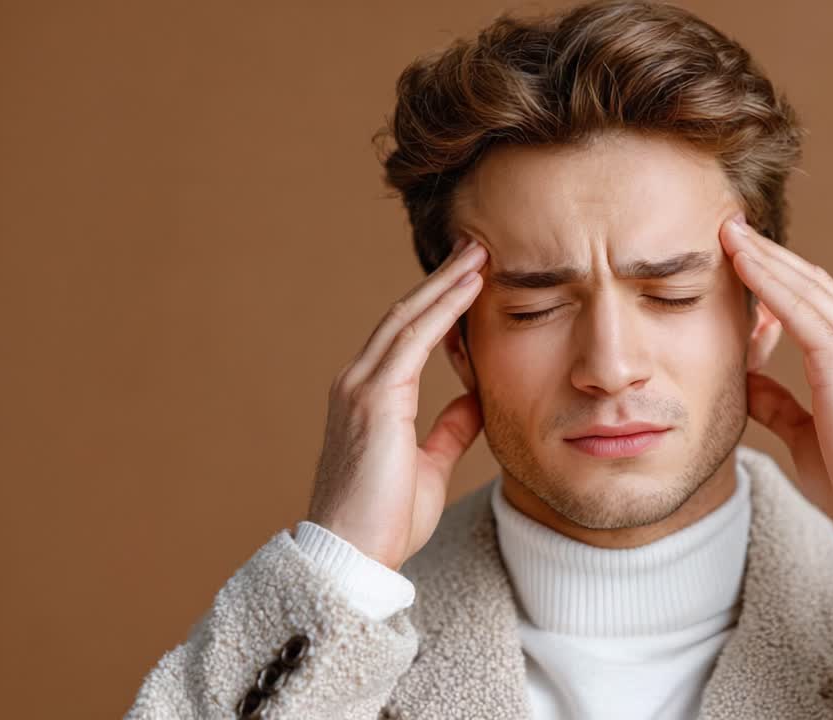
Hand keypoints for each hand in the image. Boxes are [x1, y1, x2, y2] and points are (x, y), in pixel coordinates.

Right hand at [305, 236, 487, 570]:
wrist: (353, 557)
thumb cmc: (385, 520)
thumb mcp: (428, 466)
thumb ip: (449, 429)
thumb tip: (475, 399)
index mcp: (368, 398)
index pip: (406, 335)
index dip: (438, 303)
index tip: (469, 277)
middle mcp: (357, 382)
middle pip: (405, 315)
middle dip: (442, 279)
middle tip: (476, 246)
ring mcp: (360, 388)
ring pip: (408, 318)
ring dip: (446, 283)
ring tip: (479, 253)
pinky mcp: (374, 400)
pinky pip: (413, 341)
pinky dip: (443, 310)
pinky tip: (469, 288)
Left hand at [720, 214, 832, 543]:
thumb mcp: (804, 437)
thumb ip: (779, 404)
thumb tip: (746, 380)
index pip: (813, 302)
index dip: (777, 275)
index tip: (740, 255)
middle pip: (809, 283)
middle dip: (767, 253)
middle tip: (728, 226)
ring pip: (804, 286)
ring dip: (763, 256)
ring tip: (726, 231)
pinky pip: (799, 309)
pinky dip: (767, 280)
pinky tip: (740, 261)